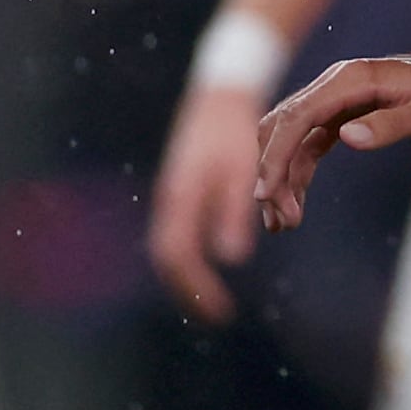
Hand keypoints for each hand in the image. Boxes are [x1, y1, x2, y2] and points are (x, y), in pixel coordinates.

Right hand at [148, 86, 270, 322]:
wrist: (221, 95)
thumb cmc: (235, 131)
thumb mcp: (241, 171)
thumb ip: (234, 212)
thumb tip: (232, 258)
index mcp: (180, 199)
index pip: (177, 256)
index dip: (195, 286)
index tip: (220, 312)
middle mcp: (169, 201)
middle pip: (169, 258)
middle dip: (188, 289)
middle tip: (215, 314)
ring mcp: (172, 196)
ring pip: (171, 247)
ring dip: (188, 276)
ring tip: (212, 297)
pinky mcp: (181, 190)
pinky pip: (179, 232)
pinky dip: (190, 255)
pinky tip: (211, 262)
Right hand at [252, 48, 410, 232]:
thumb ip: (390, 124)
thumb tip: (345, 138)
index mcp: (352, 79)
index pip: (297, 117)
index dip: (276, 155)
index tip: (266, 194)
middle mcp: (340, 85)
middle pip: (285, 127)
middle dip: (273, 172)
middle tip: (278, 220)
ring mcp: (343, 99)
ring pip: (294, 138)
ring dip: (284, 178)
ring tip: (283, 223)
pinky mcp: (351, 114)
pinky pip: (312, 143)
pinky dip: (300, 171)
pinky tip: (297, 201)